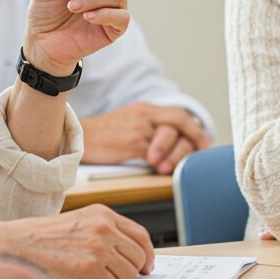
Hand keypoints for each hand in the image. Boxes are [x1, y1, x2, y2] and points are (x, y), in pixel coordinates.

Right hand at [1, 204, 154, 278]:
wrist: (13, 246)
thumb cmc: (40, 237)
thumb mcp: (77, 223)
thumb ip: (104, 232)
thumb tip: (131, 254)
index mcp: (102, 214)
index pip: (141, 236)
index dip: (147, 255)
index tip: (146, 265)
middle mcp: (103, 228)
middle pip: (138, 258)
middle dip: (131, 271)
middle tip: (120, 278)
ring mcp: (98, 250)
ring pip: (128, 276)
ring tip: (94, 277)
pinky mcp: (90, 272)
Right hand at [81, 103, 210, 172]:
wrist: (77, 137)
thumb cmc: (102, 135)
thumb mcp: (129, 122)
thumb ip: (149, 127)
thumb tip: (171, 144)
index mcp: (145, 109)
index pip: (179, 114)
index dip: (195, 130)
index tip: (203, 144)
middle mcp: (144, 115)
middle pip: (179, 123)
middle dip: (190, 142)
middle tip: (193, 158)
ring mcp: (138, 128)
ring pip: (169, 137)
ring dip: (175, 154)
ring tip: (170, 167)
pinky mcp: (131, 143)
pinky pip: (154, 152)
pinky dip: (161, 161)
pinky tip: (159, 169)